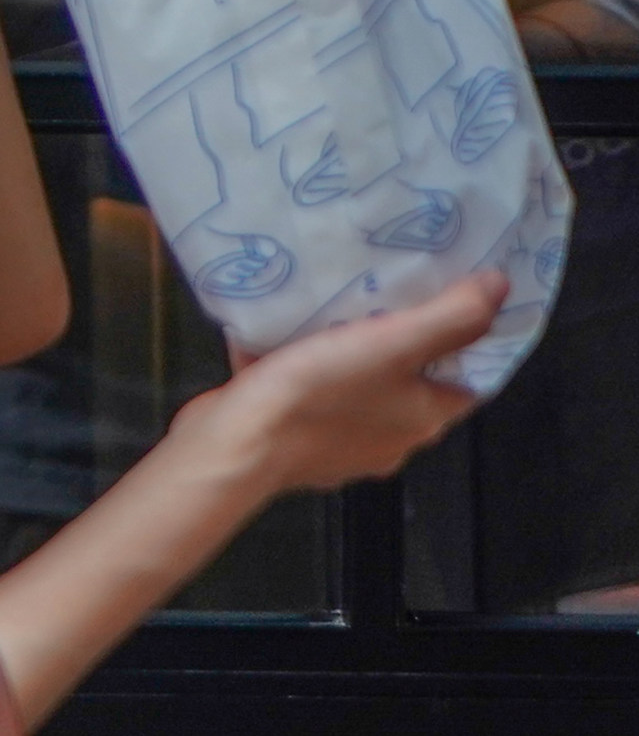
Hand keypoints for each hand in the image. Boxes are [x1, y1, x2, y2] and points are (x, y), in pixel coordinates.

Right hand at [193, 270, 504, 494]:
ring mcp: (343, 447)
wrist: (234, 444)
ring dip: (351, 361)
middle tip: (387, 302)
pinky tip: (284, 348)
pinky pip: (311, 401)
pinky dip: (303, 376)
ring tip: (332, 318)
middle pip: (411, 384)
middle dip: (401, 346)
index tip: (455, 305)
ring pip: (360, 393)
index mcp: (426, 418)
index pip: (469, 378)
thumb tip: (501, 288)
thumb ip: (451, 316)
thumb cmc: (315, 396)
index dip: (468, 342)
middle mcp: (393, 439)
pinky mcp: (298, 444)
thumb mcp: (393, 344)